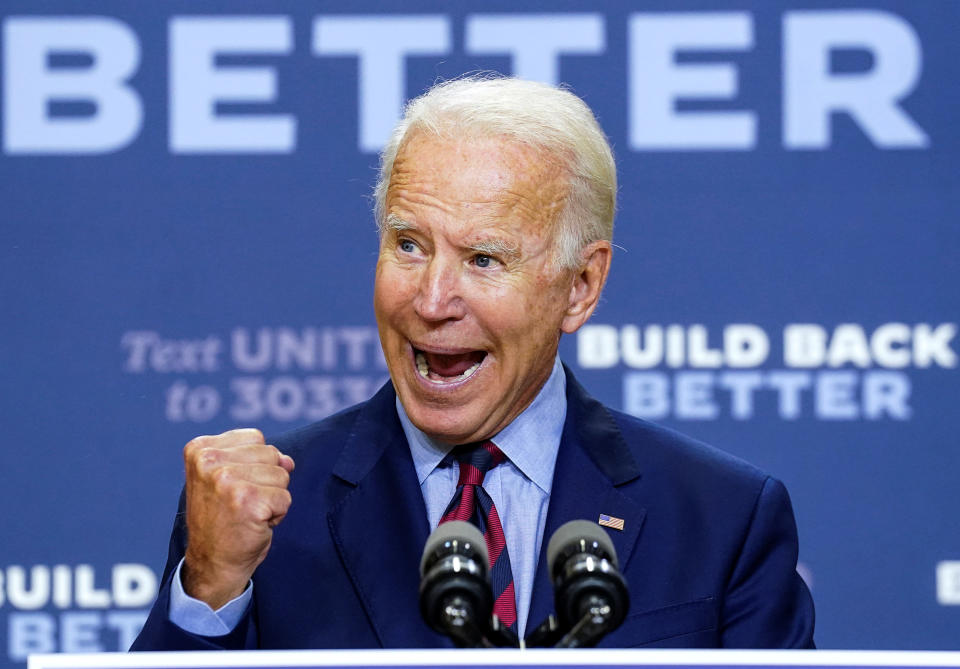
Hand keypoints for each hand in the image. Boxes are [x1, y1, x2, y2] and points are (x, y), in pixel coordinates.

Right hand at [181, 428, 294, 608]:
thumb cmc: (222, 520)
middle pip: (271, 454)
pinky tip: (254, 525)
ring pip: (281, 475)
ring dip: (272, 498)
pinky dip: (277, 515)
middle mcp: (209, 461)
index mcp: (200, 448)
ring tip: (247, 514)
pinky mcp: (247, 501)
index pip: (255, 437)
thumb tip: (288, 461)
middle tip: (241, 504)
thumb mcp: (229, 478)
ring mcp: (226, 480)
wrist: (212, 563)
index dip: (254, 465)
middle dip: (265, 481)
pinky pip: (286, 498)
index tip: (231, 488)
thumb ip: (257, 459)